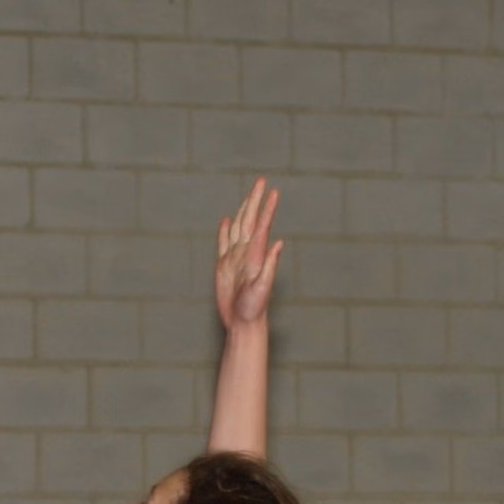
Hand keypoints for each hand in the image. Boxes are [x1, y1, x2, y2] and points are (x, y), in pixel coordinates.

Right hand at [214, 178, 283, 330]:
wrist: (243, 322)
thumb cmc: (254, 309)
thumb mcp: (263, 288)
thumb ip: (270, 265)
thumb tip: (279, 243)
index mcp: (256, 255)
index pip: (261, 226)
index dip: (267, 208)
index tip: (273, 191)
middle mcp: (246, 253)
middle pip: (249, 220)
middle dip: (255, 200)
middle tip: (262, 180)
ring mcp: (235, 258)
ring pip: (238, 228)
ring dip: (243, 210)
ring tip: (250, 195)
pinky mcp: (224, 266)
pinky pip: (223, 243)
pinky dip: (225, 230)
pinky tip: (227, 220)